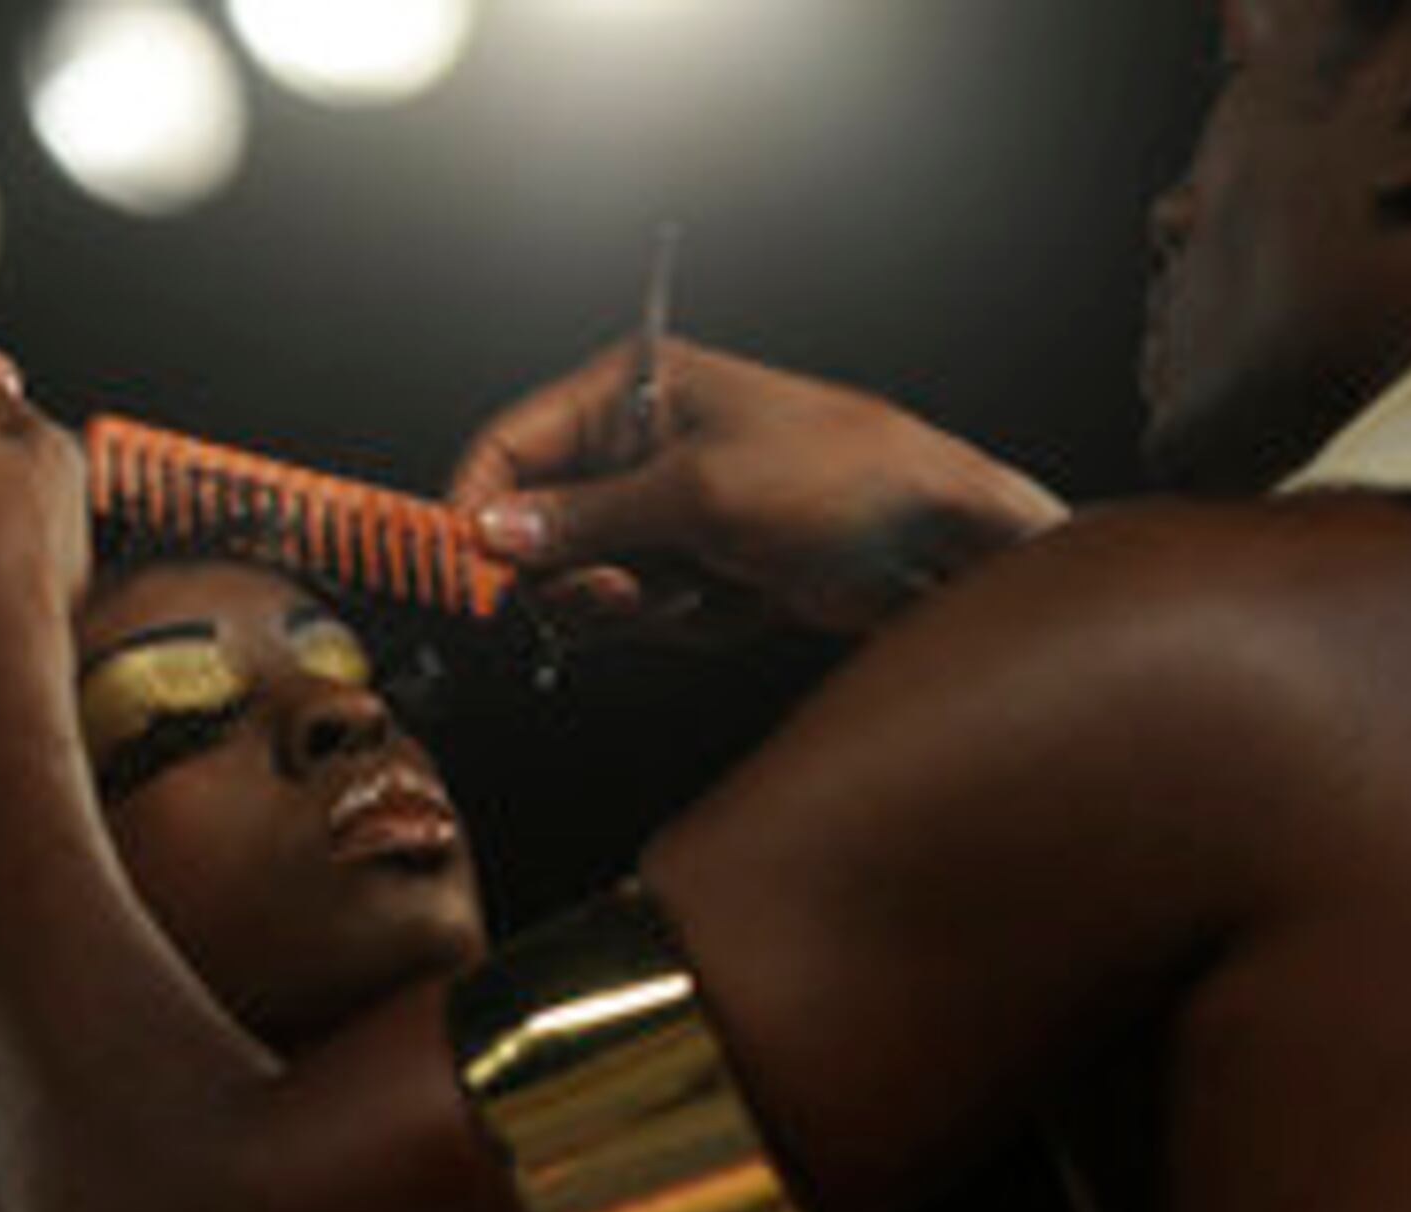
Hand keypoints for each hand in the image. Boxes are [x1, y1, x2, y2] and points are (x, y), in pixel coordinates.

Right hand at [447, 335, 1063, 646]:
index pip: (513, 445)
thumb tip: (494, 531)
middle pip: (542, 525)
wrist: (942, 539)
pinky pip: (649, 612)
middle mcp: (644, 445)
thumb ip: (589, 518)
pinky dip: (679, 623)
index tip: (467, 573)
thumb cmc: (840, 478)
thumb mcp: (701, 495)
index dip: (480, 509)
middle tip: (615, 596)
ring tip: (691, 595)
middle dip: (571, 573)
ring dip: (630, 606)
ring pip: (592, 580)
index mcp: (633, 388)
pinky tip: (733, 604)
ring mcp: (675, 512)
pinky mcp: (707, 568)